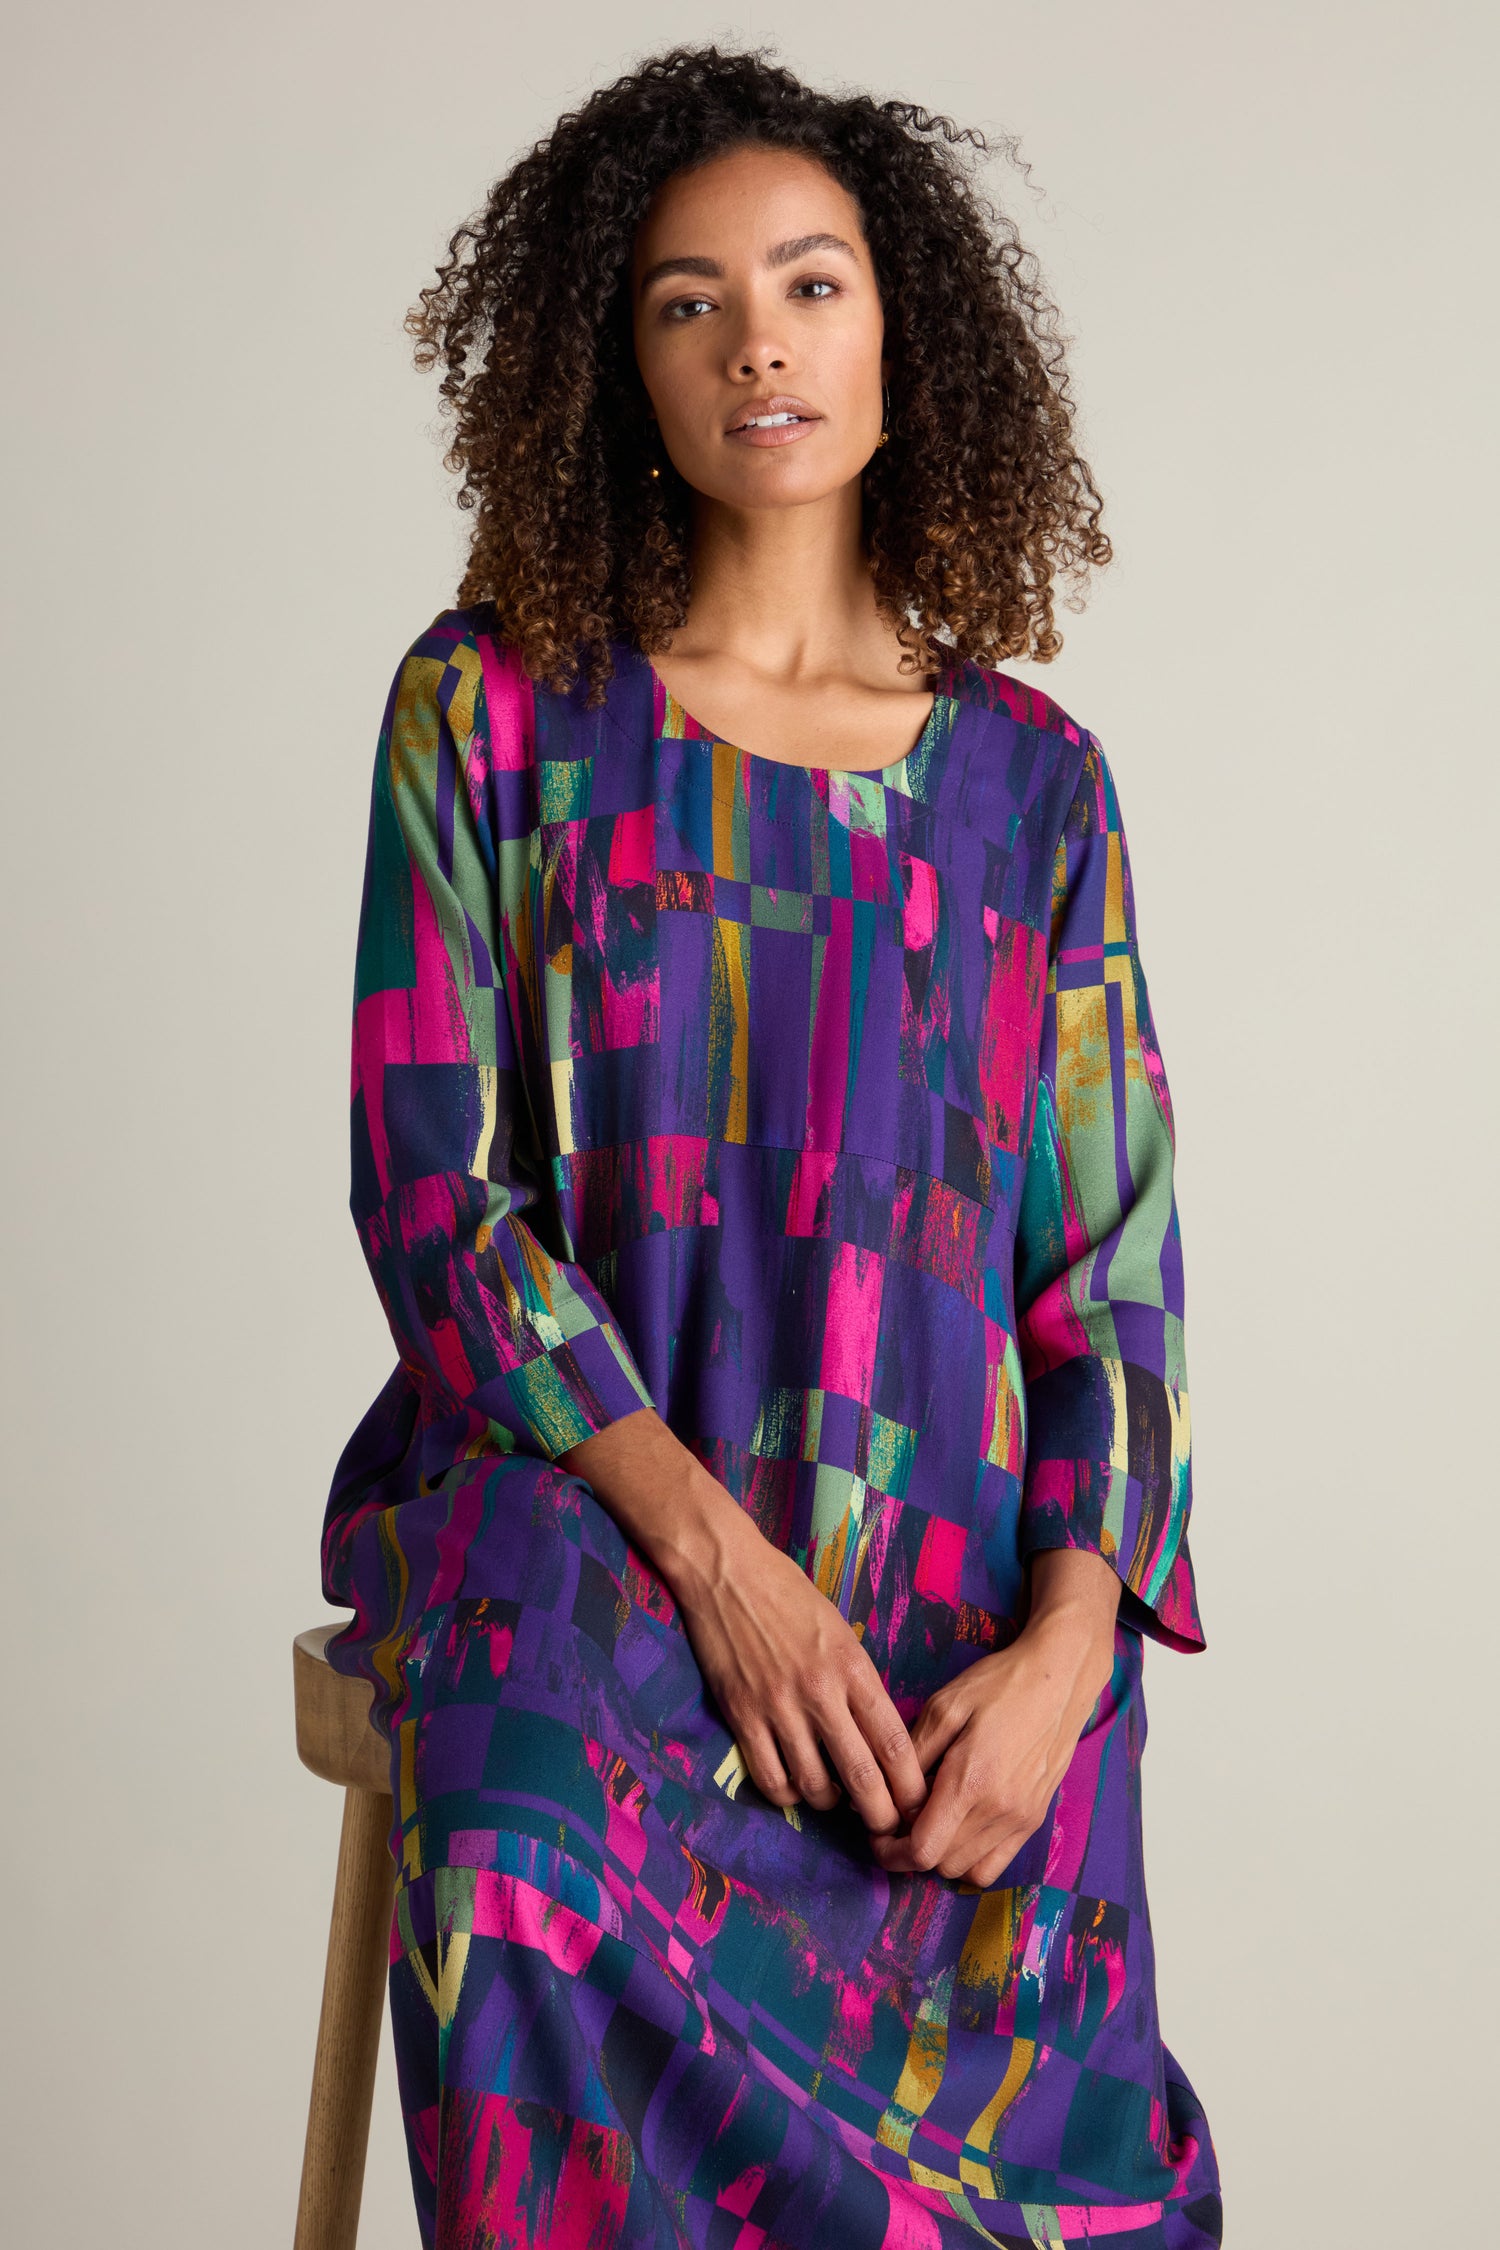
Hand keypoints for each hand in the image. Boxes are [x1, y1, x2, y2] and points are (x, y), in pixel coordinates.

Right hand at [672, 1503, 930, 1837]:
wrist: (726, 1570)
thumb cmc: (788, 1593)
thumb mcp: (840, 1630)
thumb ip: (857, 1680)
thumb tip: (875, 1732)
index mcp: (853, 1668)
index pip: (895, 1743)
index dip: (911, 1787)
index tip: (918, 1806)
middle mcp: (821, 1693)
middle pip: (862, 1777)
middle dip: (881, 1816)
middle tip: (886, 1830)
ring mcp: (779, 1707)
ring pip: (815, 1787)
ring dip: (829, 1804)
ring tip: (834, 1800)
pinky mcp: (741, 1715)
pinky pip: (770, 1778)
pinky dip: (786, 1795)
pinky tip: (793, 1787)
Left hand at [871, 1548, 1119, 1885]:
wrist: (1059, 1678)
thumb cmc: (998, 1684)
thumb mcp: (944, 1707)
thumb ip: (913, 1755)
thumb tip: (889, 1795)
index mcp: (970, 1782)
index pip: (923, 1849)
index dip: (891, 1851)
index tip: (877, 1833)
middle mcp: (998, 1811)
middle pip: (941, 1864)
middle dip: (910, 1851)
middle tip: (899, 1821)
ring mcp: (1021, 1819)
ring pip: (967, 1870)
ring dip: (940, 1855)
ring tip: (929, 1822)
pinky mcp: (1035, 1819)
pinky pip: (996, 1865)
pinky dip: (971, 1860)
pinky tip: (959, 1830)